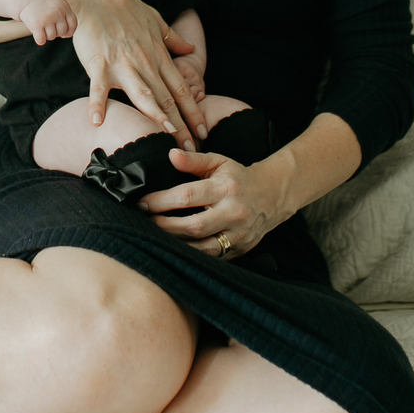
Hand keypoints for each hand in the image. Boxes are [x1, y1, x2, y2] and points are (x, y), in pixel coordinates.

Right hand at [18, 0, 77, 45]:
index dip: (68, 31)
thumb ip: (66, 17)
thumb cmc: (45, 6)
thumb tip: (67, 35)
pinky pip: (41, 40)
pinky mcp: (36, 24)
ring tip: (42, 26)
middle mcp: (57, 12)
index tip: (61, 31)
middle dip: (55, 32)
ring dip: (46, 35)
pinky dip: (39, 39)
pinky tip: (37, 33)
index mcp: (64, 7)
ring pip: (52, 37)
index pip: (73, 25)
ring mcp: (47, 18)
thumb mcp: (58, 6)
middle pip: (62, 32)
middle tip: (48, 25)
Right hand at [36, 0, 207, 149]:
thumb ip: (173, 39)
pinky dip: (98, 104)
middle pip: (167, 98)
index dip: (193, 111)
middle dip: (181, 125)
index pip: (180, 88)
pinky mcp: (99, 64)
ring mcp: (122, 64)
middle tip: (190, 149)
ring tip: (165, 135)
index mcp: (158, 55)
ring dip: (155, 116)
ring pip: (143, 94)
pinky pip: (98, 88)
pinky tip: (97, 121)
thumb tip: (191, 49)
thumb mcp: (155, 20)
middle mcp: (144, 62)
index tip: (202, 131)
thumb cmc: (124, 7)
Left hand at [139, 146, 294, 256]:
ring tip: (155, 237)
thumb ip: (194, 160)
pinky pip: (211, 257)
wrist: (272, 196)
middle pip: (193, 226)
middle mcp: (234, 213)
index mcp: (226, 189)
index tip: (142, 203)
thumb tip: (171, 154)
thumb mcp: (219, 162)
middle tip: (143, 222)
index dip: (161, 201)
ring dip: (175, 244)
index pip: (188, 196)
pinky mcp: (238, 250)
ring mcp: (238, 235)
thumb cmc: (238, 177)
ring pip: (202, 248)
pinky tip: (175, 248)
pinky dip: (191, 255)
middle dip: (164, 226)